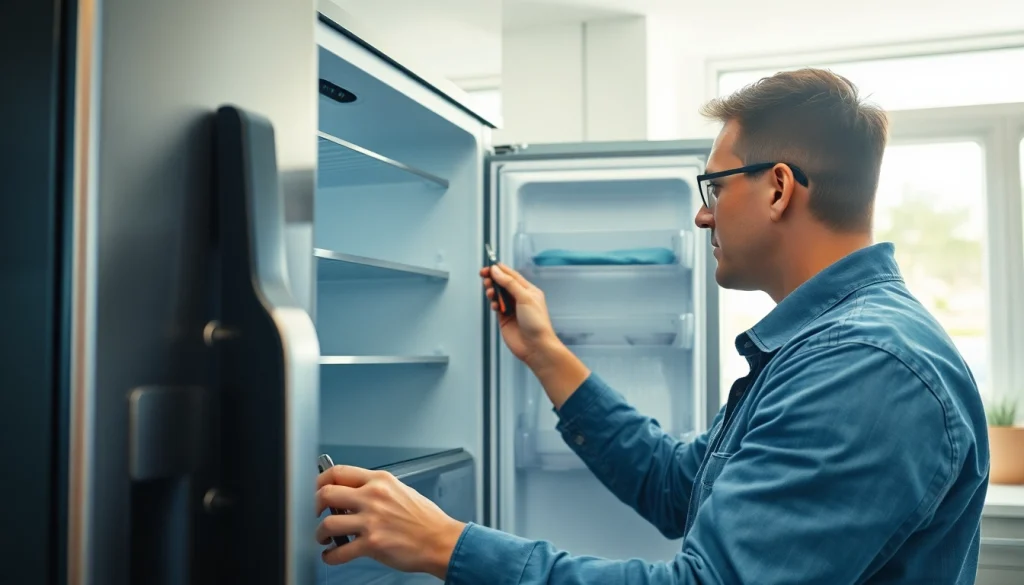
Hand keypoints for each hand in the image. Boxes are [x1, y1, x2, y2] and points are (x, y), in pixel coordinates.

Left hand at [315, 465, 465, 579]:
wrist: (441, 540)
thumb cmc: (425, 519)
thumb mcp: (401, 490)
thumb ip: (376, 489)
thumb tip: (352, 494)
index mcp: (380, 481)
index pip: (338, 472)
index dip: (320, 481)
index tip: (318, 490)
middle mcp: (373, 497)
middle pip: (326, 494)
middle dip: (314, 506)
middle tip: (316, 514)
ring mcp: (372, 520)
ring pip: (328, 524)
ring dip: (320, 533)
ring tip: (324, 538)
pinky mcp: (372, 544)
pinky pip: (339, 551)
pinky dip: (330, 556)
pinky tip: (332, 555)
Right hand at [479, 263, 559, 366]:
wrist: (536, 346)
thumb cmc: (537, 323)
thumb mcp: (525, 298)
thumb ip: (509, 283)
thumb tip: (497, 271)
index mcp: (529, 291)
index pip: (512, 275)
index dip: (500, 270)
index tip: (489, 266)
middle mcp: (520, 298)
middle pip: (503, 284)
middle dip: (493, 279)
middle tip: (484, 276)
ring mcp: (512, 309)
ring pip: (498, 294)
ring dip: (492, 291)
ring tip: (489, 290)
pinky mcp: (504, 319)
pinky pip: (496, 306)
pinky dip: (493, 303)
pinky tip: (495, 305)